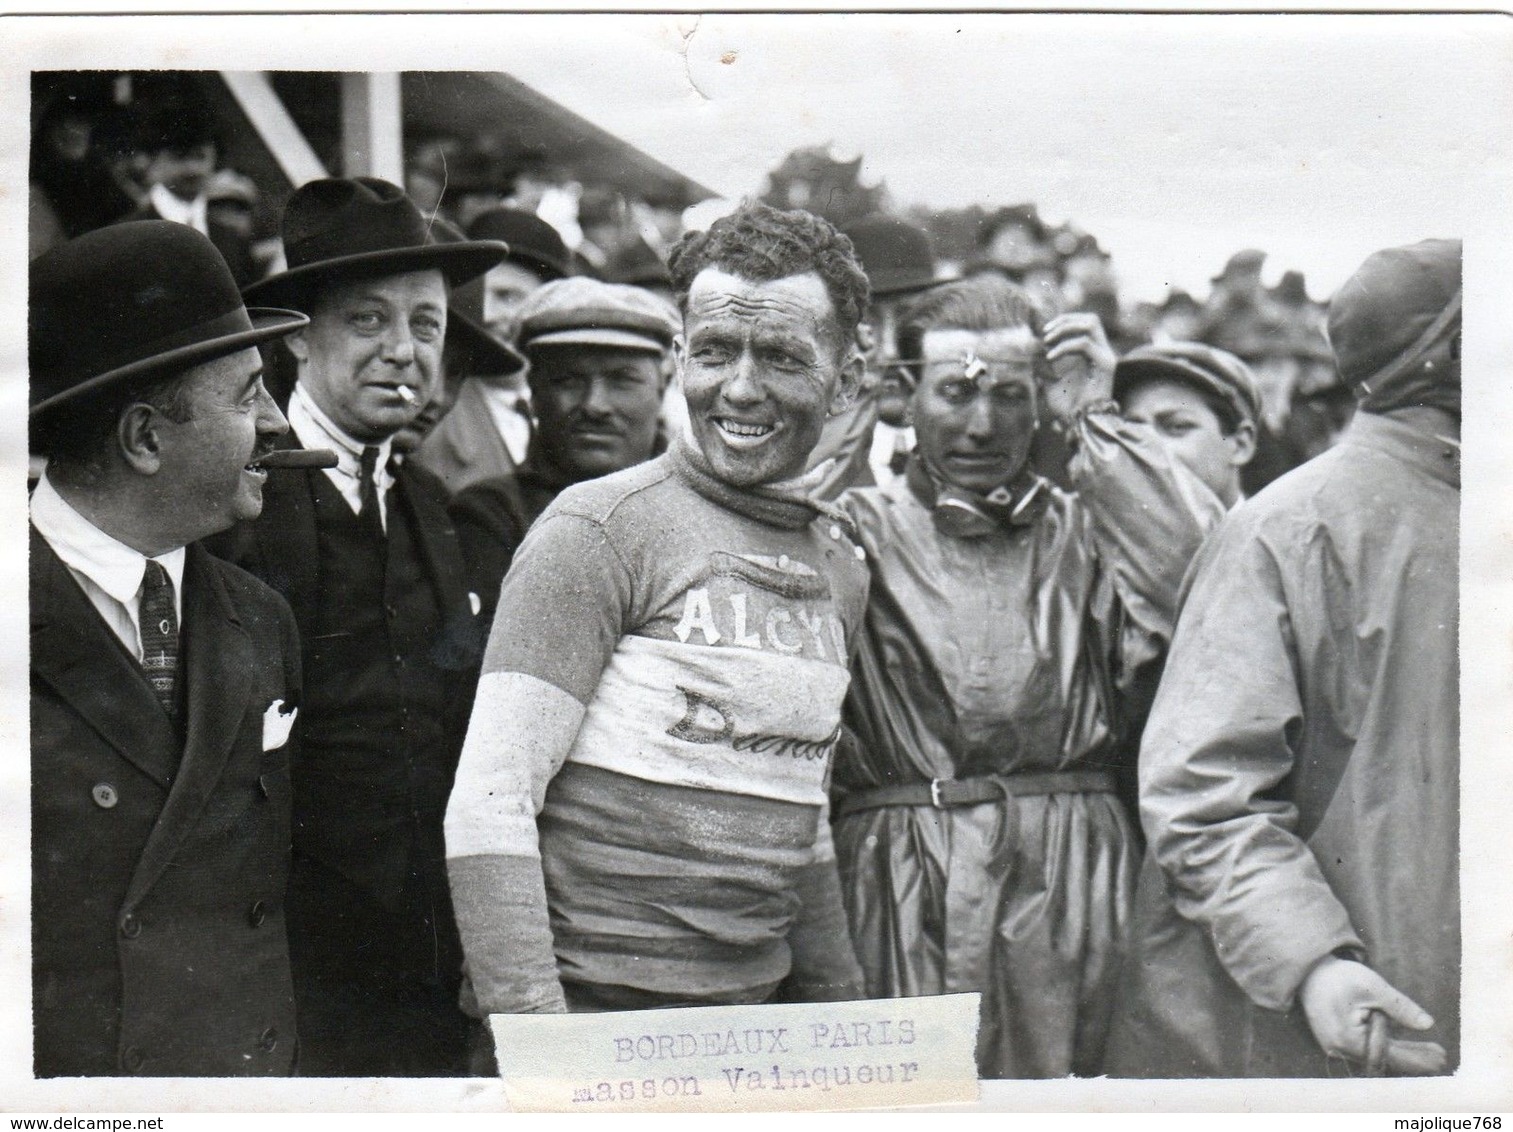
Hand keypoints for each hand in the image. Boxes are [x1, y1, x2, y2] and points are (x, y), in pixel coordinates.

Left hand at [1041, 311, 1116, 420]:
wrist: (1080, 426)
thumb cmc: (1067, 408)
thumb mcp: (1049, 382)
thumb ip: (1043, 366)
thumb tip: (1031, 349)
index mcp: (1093, 354)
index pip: (1084, 324)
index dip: (1064, 322)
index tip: (1044, 333)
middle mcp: (1102, 352)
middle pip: (1091, 319)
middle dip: (1065, 321)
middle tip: (1045, 334)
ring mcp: (1106, 357)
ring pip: (1091, 325)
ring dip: (1065, 329)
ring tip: (1047, 342)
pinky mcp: (1106, 365)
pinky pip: (1084, 344)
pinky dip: (1064, 347)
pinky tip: (1050, 357)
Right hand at [1298, 956, 1447, 1074]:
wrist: (1308, 971)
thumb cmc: (1338, 976)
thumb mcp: (1372, 986)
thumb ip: (1400, 1007)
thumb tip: (1428, 1024)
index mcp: (1347, 1039)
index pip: (1389, 1054)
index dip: (1416, 1057)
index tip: (1440, 1058)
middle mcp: (1340, 1049)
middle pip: (1384, 1057)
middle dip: (1413, 1057)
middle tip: (1440, 1058)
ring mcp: (1336, 1046)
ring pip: (1375, 1053)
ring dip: (1402, 1052)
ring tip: (1429, 1052)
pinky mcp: (1336, 1040)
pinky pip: (1366, 1047)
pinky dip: (1386, 1045)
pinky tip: (1404, 1044)